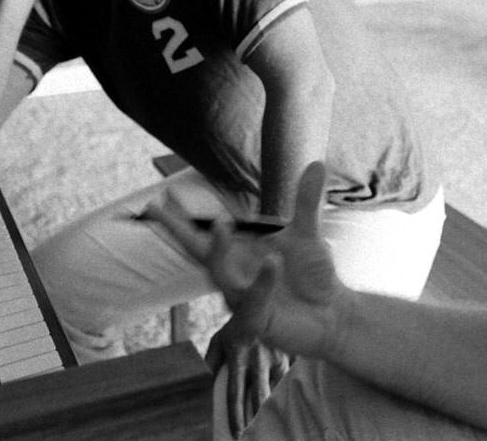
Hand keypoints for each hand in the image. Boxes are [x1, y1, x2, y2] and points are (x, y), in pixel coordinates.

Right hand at [146, 161, 346, 359]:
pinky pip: (254, 302)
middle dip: (182, 235)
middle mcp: (234, 279)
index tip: (152, 205)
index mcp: (237, 258)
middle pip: (201, 256)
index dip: (176, 224)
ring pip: (222, 279)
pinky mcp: (260, 324)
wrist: (334, 314)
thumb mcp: (307, 234)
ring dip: (219, 252)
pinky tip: (273, 261)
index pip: (199, 239)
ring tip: (221, 224)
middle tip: (165, 207)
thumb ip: (305, 201)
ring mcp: (244, 303)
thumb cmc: (312, 276)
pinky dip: (262, 281)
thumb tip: (316, 163)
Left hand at [206, 323, 290, 437]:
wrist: (262, 303)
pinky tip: (285, 406)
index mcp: (238, 356)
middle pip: (259, 396)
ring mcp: (276, 357)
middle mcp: (258, 358)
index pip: (236, 393)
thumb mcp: (219, 340)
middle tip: (255, 436)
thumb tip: (208, 384)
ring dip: (273, 409)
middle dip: (257, 419)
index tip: (237, 434)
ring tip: (272, 427)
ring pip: (276, 390)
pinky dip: (285, 394)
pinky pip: (287, 380)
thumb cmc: (236, 327)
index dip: (236, 416)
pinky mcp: (289, 356)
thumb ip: (211, 362)